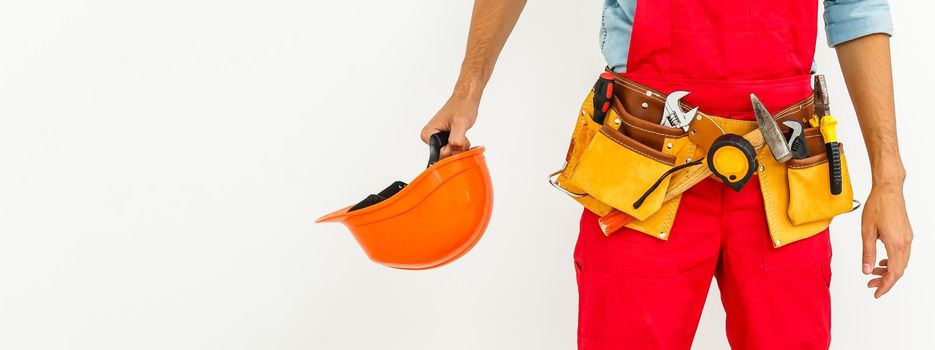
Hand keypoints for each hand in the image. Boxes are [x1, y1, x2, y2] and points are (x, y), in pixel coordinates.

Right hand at [421, 92, 478, 158]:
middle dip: (457, 148)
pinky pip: (453, 150)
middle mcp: (430, 137)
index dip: (452, 149)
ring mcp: (438, 139)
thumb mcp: (460, 124)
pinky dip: (461, 145)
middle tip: (461, 135)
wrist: (466, 99)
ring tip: (462, 133)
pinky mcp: (445, 139)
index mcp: (428, 134)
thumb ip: (456, 141)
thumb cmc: (461, 106)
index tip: (458, 137)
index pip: (439, 154)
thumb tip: (453, 154)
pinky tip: (462, 135)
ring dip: (460, 147)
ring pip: (451, 154)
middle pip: (445, 156)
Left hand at [861, 183, 912, 297]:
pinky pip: (902, 254)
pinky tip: (881, 261)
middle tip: (871, 285)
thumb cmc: (877, 206)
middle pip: (899, 270)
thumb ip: (867, 253)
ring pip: (901, 262)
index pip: (893, 272)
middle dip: (885, 281)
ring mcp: (908, 238)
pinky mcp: (906, 234)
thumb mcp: (866, 231)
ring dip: (888, 271)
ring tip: (873, 274)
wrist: (888, 190)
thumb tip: (866, 270)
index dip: (885, 286)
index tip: (876, 293)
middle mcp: (905, 243)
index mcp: (896, 244)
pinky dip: (892, 261)